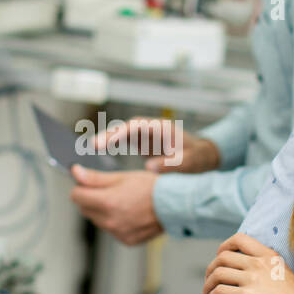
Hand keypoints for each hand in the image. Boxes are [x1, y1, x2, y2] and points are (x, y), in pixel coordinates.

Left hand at [69, 165, 163, 245]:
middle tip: (109, 190)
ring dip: (102, 211)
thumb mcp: (121, 177)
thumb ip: (95, 177)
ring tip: (123, 201)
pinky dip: (115, 222)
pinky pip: (111, 230)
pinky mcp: (126, 240)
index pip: (76, 196)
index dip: (80, 187)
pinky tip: (129, 213)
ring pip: (97, 220)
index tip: (88, 183)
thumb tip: (75, 173)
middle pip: (84, 209)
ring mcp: (118, 233)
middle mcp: (110, 221)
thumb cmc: (151, 188)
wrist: (174, 205)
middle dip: (91, 199)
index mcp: (107, 202)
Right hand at [91, 116, 220, 173]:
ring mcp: (144, 134)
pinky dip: (110, 146)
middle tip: (91, 146)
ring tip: (90, 149)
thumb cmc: (198, 157)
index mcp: (160, 128)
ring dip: (104, 140)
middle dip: (106, 135)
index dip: (118, 133)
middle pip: (123, 128)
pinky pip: (121, 141)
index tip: (104, 142)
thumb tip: (150, 167)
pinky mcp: (141, 142)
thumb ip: (172, 164)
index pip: (134, 126)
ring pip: (119, 134)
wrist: (202, 156)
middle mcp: (149, 128)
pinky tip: (98, 154)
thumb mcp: (189, 161)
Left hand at [201, 232, 293, 293]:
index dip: (224, 246)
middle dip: (211, 268)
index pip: (239, 239)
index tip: (219, 256)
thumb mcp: (285, 274)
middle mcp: (259, 263)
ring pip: (218, 273)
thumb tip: (253, 272)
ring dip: (208, 283)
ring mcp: (252, 279)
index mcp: (269, 255)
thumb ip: (269, 268)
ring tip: (207, 292)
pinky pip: (220, 291)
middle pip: (223, 257)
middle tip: (209, 278)